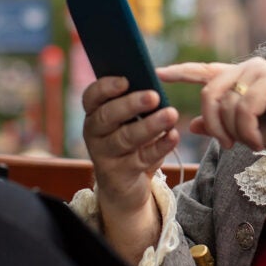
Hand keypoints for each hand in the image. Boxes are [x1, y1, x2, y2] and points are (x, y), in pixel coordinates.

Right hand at [82, 77, 179, 261]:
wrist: (125, 185)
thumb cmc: (131, 141)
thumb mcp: (129, 120)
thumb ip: (136, 102)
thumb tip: (154, 82)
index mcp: (95, 113)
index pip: (92, 96)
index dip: (106, 87)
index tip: (126, 80)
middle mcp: (95, 133)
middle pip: (108, 116)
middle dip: (131, 104)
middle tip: (154, 95)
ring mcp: (105, 155)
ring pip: (125, 138)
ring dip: (149, 125)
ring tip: (171, 114)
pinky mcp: (120, 174)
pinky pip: (142, 158)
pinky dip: (160, 146)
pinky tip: (173, 135)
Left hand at [157, 58, 265, 153]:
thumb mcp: (250, 132)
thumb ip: (223, 126)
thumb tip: (190, 124)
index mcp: (242, 79)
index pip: (205, 71)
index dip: (180, 72)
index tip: (156, 74)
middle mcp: (249, 69)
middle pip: (208, 93)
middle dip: (212, 124)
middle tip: (226, 146)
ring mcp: (260, 72)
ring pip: (225, 104)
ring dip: (234, 132)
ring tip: (253, 143)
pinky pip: (243, 109)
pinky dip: (248, 132)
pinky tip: (260, 142)